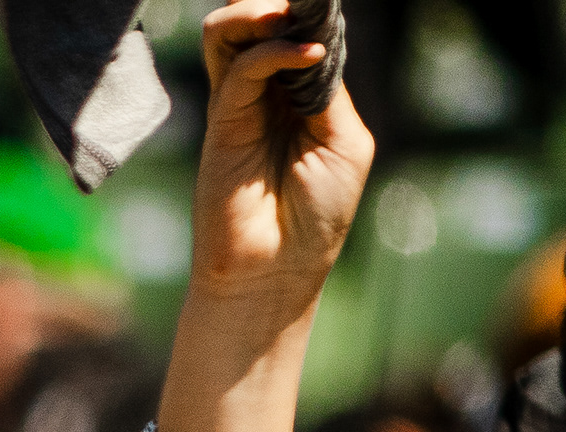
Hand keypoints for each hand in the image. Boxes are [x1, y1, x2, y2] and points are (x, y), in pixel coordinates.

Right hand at [186, 0, 371, 309]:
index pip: (299, 28)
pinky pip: (239, 70)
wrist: (275, 271)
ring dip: (259, 10)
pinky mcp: (221, 124)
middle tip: (303, 3)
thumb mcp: (344, 141)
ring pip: (230, 32)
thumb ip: (326, 89)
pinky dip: (273, 52)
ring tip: (289, 15)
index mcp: (300, 92)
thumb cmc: (317, 215)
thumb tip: (311, 41)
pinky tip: (306, 53)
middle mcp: (265, 91)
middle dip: (279, 2)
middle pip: (257, 19)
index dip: (309, 7)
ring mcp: (238, 106)